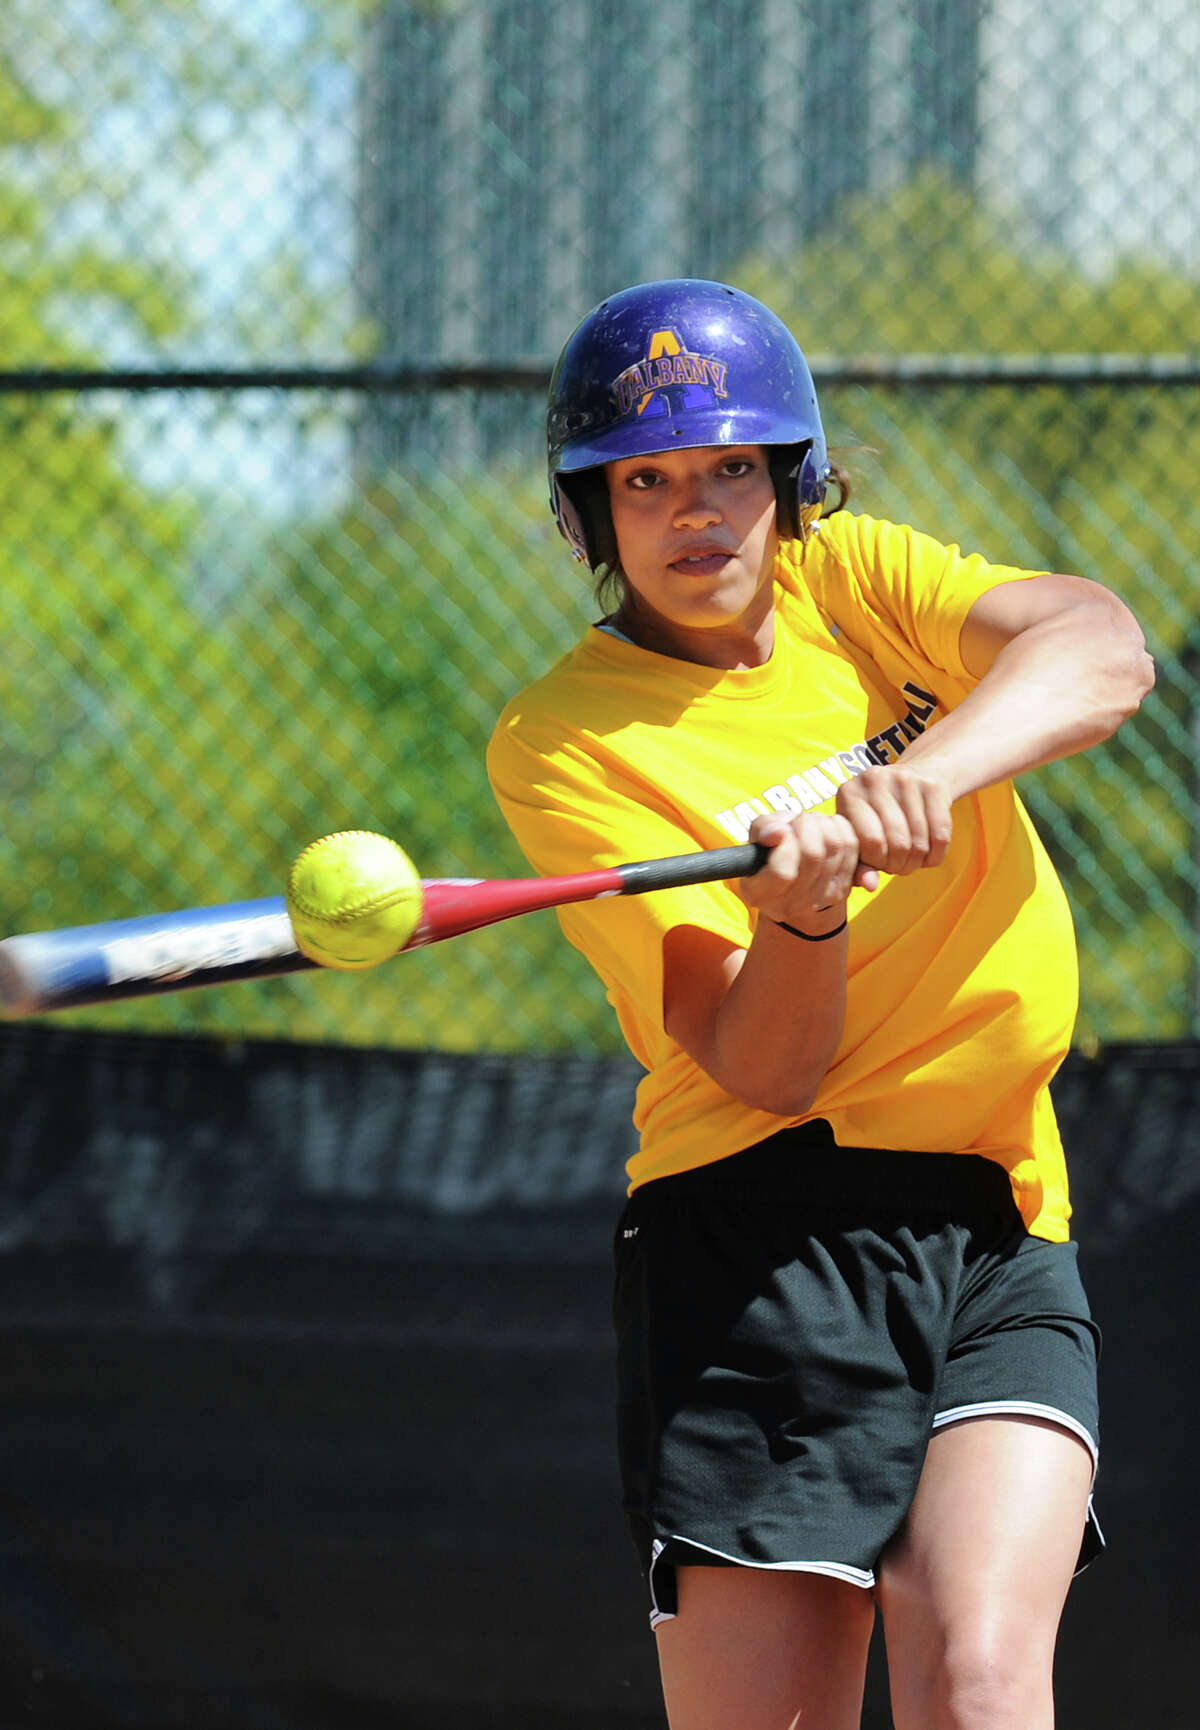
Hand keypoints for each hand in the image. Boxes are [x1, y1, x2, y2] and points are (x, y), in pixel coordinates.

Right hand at [741, 811, 877, 932]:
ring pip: (834, 846)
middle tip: (798, 820)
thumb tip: (780, 831)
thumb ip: (763, 830)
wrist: (794, 879)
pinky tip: (826, 828)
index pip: (782, 872)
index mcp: (759, 894)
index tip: (783, 829)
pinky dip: (839, 827)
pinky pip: (850, 846)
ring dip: (822, 823)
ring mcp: (820, 899)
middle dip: (806, 824)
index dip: (786, 842)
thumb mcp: (757, 839)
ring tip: (810, 824)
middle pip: (813, 854)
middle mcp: (790, 904)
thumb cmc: (771, 852)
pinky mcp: (844, 888)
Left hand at [835, 765, 952, 875]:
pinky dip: (936, 855)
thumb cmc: (877, 818)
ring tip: (910, 861)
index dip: (878, 863)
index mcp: (848, 794)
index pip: (870, 842)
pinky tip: (927, 855)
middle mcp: (875, 780)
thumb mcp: (860, 838)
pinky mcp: (932, 786)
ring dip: (917, 861)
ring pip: (919, 841)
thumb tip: (870, 886)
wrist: (915, 776)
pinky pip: (941, 835)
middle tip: (897, 866)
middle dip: (899, 865)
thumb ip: (859, 865)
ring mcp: (905, 780)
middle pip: (897, 842)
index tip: (879, 864)